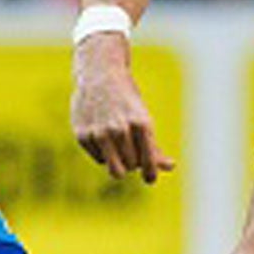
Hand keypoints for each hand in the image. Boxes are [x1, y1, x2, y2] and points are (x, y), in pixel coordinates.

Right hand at [72, 35, 175, 182]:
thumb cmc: (126, 99)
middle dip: (133, 162)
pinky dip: (102, 153)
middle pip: (132, 167)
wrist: (99, 75)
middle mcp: (120, 130)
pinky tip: (101, 136)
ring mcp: (100, 133)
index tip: (150, 179)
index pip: (148, 163)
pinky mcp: (83, 136)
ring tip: (120, 150)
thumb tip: (170, 167)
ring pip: (115, 169)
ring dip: (119, 164)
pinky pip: (99, 159)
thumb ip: (154, 146)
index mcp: (141, 125)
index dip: (150, 174)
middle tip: (131, 149)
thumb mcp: (143, 118)